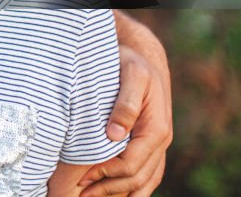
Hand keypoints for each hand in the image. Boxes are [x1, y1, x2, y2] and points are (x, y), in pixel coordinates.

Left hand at [80, 15, 171, 196]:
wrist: (144, 57)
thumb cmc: (132, 63)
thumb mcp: (131, 74)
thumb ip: (125, 104)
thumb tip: (114, 134)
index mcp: (156, 128)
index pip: (130, 163)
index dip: (106, 173)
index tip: (82, 178)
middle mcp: (161, 141)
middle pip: (136, 178)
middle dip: (108, 189)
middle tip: (80, 195)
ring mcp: (158, 146)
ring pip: (144, 182)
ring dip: (118, 194)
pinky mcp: (151, 145)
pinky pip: (146, 175)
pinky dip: (131, 189)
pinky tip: (111, 194)